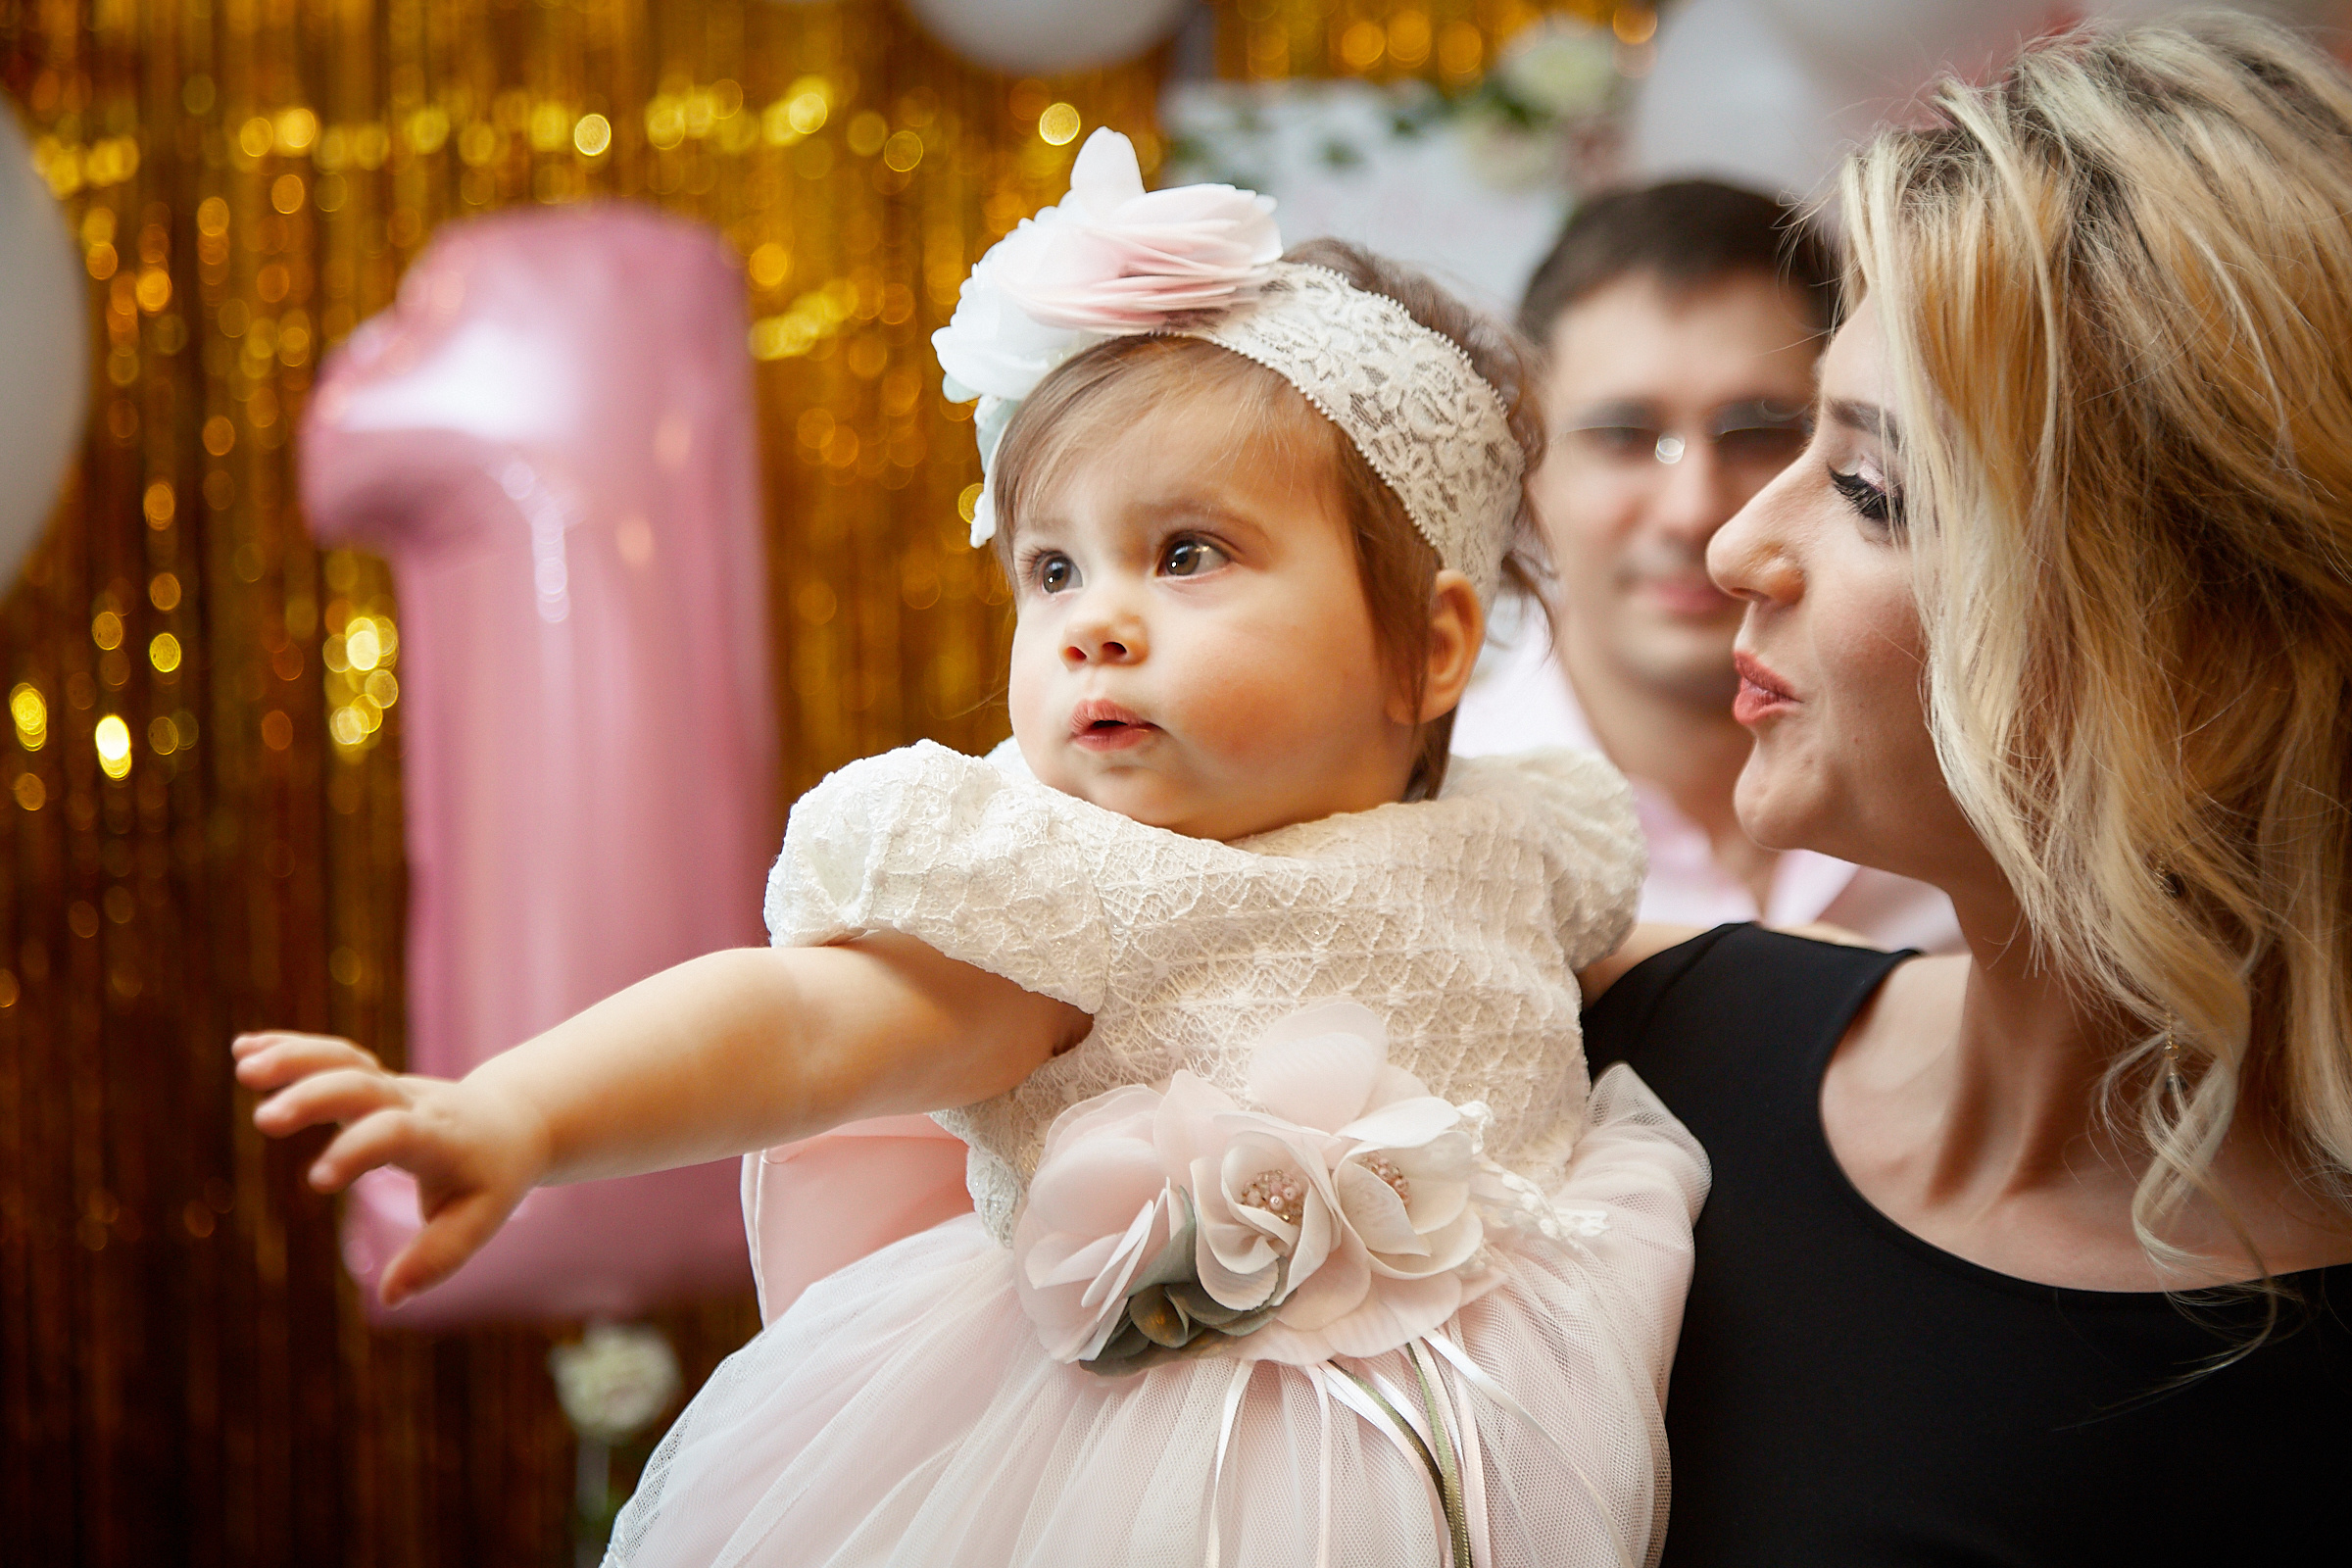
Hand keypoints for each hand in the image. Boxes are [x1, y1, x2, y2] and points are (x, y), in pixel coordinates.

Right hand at [232, 1032, 552, 1306]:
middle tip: (264, 1119)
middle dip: (315, 1096)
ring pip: (345, 1058)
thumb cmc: (491, 1177)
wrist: (511, 1122)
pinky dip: (290, 1048)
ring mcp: (391, 1086)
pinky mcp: (372, 1080)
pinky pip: (332, 1055)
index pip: (397, 1133)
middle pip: (364, 1085)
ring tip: (244, 1066)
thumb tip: (391, 1297)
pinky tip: (244, 1048)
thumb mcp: (478, 1219)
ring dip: (295, 1058)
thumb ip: (438, 1256)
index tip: (317, 1181)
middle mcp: (412, 1103)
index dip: (358, 1150)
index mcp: (439, 1138)